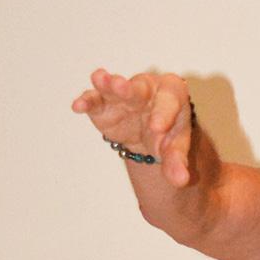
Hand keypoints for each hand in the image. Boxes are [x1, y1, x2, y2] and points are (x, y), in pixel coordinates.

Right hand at [71, 69, 193, 186]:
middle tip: (122, 86)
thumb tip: (180, 180)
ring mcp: (123, 94)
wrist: (151, 136)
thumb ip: (177, 162)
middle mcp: (147, 89)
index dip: (163, 114)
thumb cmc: (167, 135)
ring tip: (99, 79)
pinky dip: (87, 101)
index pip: (169, 102)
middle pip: (139, 88)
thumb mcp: (174, 148)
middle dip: (129, 89)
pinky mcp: (103, 105)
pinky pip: (94, 100)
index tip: (157, 128)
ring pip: (114, 87)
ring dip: (106, 84)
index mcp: (172, 95)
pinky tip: (78, 106)